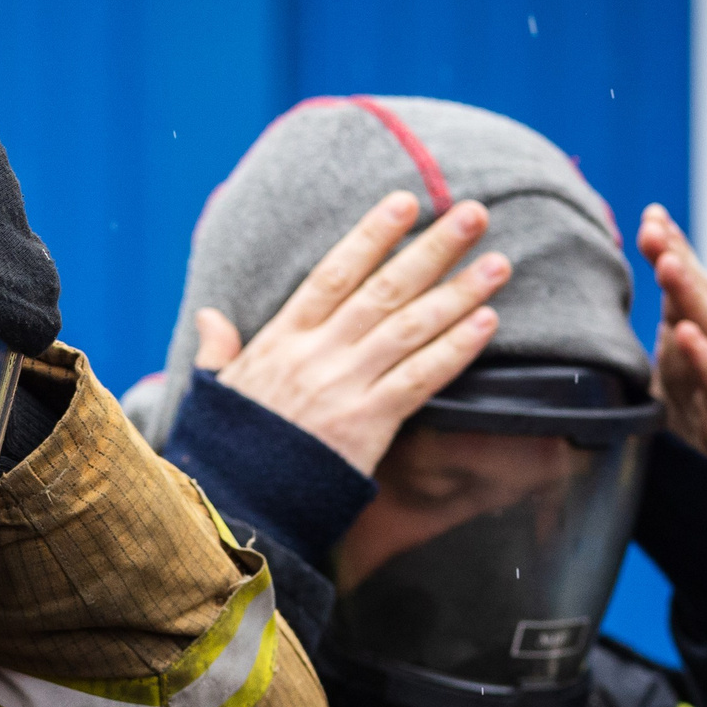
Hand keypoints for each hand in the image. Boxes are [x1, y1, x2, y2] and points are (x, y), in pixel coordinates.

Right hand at [193, 193, 506, 476]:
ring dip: (459, 293)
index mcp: (282, 339)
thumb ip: (217, 349)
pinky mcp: (368, 424)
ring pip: (411, 328)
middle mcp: (318, 354)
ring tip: (498, 264)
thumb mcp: (216, 390)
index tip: (406, 202)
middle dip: (432, 248)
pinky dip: (454, 349)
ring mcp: (346, 387)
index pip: (333, 274)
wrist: (237, 504)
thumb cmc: (228, 448)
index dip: (371, 236)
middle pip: (384, 290)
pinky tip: (486, 323)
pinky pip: (420, 379)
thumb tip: (208, 316)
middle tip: (474, 213)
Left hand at [638, 204, 706, 457]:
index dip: (671, 247)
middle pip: (697, 293)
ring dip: (689, 293)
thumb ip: (636, 322)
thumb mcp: (656, 353)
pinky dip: (704, 356)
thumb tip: (590, 290)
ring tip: (668, 264)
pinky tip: (686, 335)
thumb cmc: (687, 394)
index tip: (651, 215)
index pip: (685, 279)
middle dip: (677, 257)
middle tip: (654, 229)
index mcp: (692, 324)